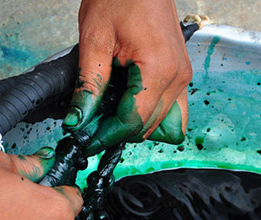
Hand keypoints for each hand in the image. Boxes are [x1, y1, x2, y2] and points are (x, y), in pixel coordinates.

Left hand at [65, 0, 192, 153]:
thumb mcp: (94, 40)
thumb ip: (88, 85)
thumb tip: (78, 120)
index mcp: (159, 69)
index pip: (132, 121)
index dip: (105, 134)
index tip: (85, 138)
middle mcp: (177, 77)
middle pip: (147, 126)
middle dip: (117, 133)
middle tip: (89, 129)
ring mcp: (182, 76)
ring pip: (162, 123)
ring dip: (135, 127)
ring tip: (107, 118)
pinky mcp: (179, 72)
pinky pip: (172, 110)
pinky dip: (150, 116)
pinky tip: (127, 108)